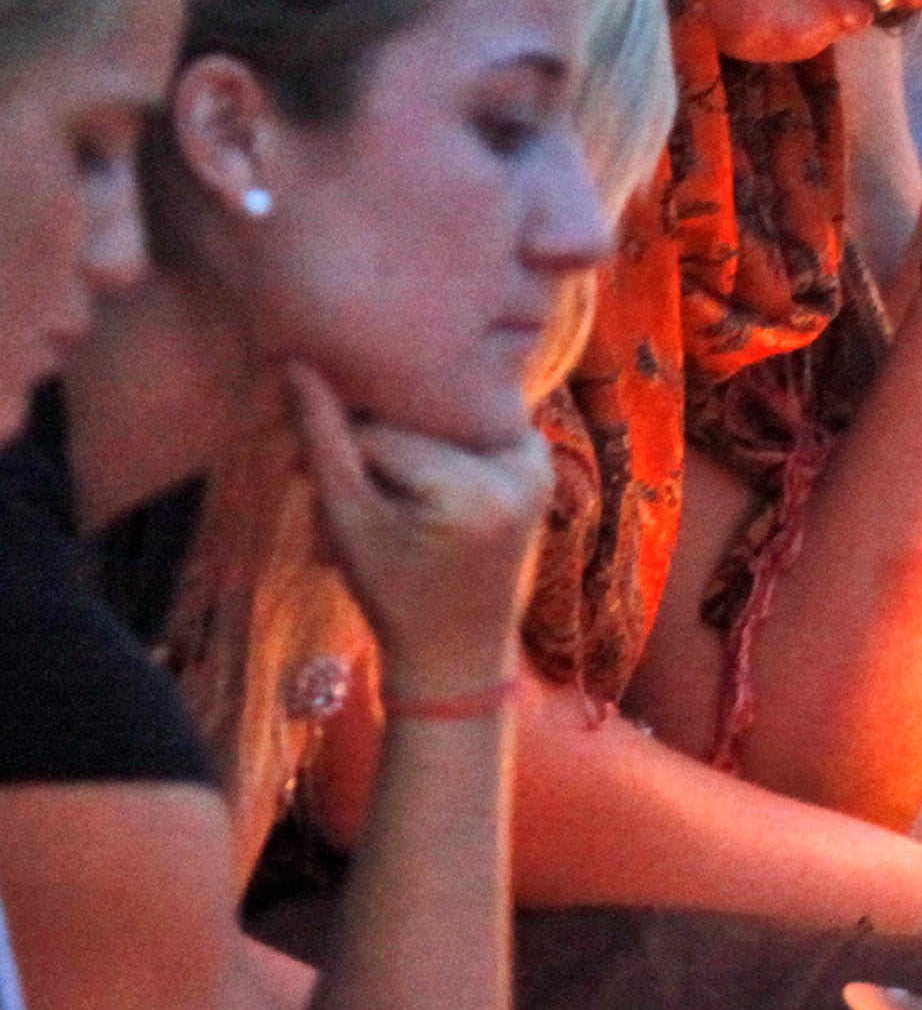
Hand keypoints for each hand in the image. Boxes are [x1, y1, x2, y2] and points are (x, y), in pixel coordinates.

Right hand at [286, 362, 545, 689]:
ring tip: (379, 490)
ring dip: (401, 440)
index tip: (301, 473)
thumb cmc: (393, 594)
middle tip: (337, 484)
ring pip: (439, 418)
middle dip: (371, 442)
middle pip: (416, 420)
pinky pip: (468, 425)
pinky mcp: (538, 456)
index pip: (383, 434)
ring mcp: (538, 458)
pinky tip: (416, 480)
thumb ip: (324, 442)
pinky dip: (436, 442)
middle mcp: (521, 465)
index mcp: (475, 491)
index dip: (336, 449)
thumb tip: (294, 362)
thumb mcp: (347, 523)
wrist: (459, 647)